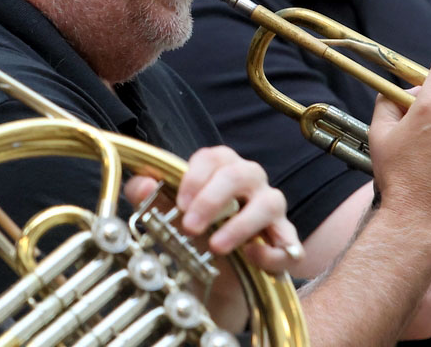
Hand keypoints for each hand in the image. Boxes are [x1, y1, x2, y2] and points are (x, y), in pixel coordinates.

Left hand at [124, 145, 301, 274]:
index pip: (214, 156)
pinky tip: (251, 258)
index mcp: (221, 167)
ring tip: (217, 246)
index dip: (195, 177)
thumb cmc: (194, 229)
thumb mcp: (167, 213)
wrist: (213, 273)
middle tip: (190, 226)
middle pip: (241, 174)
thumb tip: (141, 184)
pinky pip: (289, 242)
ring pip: (270, 202)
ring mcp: (270, 208)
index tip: (179, 203)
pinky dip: (272, 252)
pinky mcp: (284, 240)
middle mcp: (250, 181)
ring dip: (241, 224)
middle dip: (213, 200)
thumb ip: (150, 195)